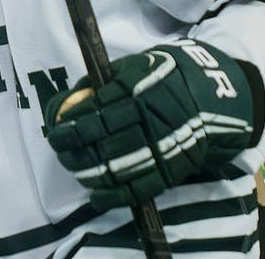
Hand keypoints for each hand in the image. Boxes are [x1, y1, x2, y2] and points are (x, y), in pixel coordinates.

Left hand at [45, 39, 254, 211]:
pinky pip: (140, 187)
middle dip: (74, 149)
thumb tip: (66, 102)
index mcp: (135, 89)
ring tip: (74, 170)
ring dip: (88, 172)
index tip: (55, 132)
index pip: (95, 112)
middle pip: (102, 140)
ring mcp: (162, 145)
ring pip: (117, 166)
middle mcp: (148, 117)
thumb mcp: (132, 68)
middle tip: (60, 151)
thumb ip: (100, 83)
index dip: (71, 126)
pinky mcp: (172, 168)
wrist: (209, 97)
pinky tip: (96, 196)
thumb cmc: (160, 80)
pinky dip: (114, 195)